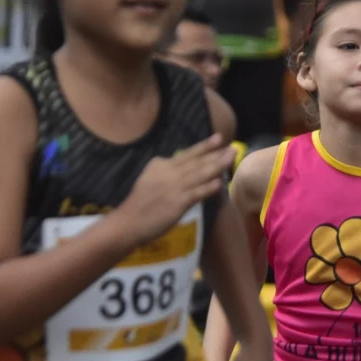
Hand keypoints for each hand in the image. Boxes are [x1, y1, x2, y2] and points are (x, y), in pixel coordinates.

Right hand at [119, 134, 233, 245]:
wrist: (128, 222)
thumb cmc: (140, 203)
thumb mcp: (150, 178)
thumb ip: (167, 171)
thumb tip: (186, 166)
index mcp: (160, 164)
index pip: (187, 154)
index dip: (204, 147)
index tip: (218, 138)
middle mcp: (168, 172)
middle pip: (196, 162)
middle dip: (216, 154)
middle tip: (233, 147)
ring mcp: (174, 187)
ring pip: (199, 174)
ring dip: (218, 165)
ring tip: (231, 158)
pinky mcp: (177, 203)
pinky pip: (196, 193)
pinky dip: (208, 188)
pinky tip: (220, 183)